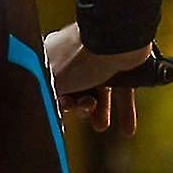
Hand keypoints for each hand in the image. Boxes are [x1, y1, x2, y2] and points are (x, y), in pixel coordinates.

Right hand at [43, 22, 152, 136]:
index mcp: (52, 51)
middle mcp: (73, 53)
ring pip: (97, 91)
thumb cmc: (80, 58)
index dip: (54, 98)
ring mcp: (97, 58)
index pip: (48, 79)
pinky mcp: (120, 65)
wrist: (117, 42)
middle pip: (73, 88)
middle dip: (78, 107)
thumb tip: (47, 104)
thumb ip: (48, 94)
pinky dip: (123, 110)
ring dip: (99, 111)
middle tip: (84, 110)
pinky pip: (119, 91)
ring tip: (101, 124)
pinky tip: (126, 129)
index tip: (60, 110)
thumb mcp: (55, 82)